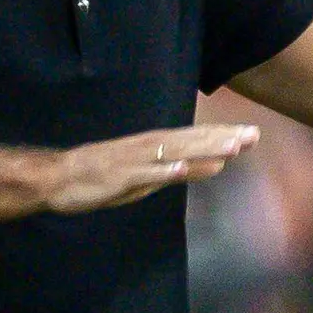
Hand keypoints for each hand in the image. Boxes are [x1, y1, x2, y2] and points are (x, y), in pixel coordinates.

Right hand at [38, 123, 255, 211]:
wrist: (58, 178)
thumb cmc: (104, 177)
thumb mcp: (151, 177)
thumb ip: (184, 170)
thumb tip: (219, 165)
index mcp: (157, 147)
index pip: (197, 138)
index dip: (225, 136)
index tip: (254, 134)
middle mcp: (149, 148)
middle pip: (191, 141)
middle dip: (223, 138)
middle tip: (254, 134)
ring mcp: (135, 160)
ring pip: (174, 152)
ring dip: (202, 149)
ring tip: (230, 148)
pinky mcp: (120, 175)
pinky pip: (144, 173)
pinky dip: (164, 170)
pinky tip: (183, 167)